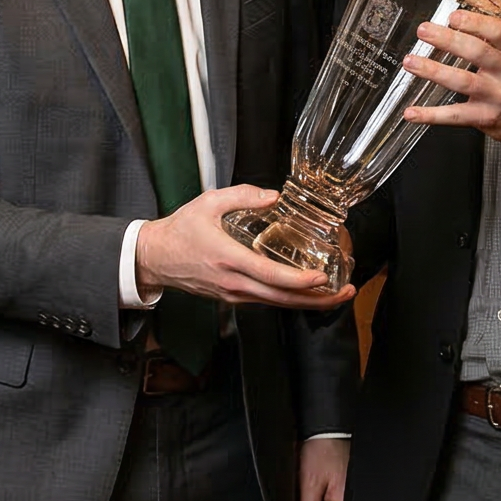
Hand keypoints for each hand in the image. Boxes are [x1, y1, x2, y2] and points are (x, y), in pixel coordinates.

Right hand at [135, 184, 354, 308]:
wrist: (154, 258)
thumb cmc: (179, 230)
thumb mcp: (208, 203)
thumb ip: (242, 195)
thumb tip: (273, 196)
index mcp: (229, 259)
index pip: (271, 276)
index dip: (299, 280)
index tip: (322, 277)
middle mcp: (234, 283)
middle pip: (283, 299)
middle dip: (318, 300)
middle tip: (346, 292)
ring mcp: (234, 294)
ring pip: (277, 304)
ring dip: (308, 302)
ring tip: (336, 295)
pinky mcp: (232, 298)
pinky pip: (267, 302)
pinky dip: (290, 300)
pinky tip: (307, 292)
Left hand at [402, 0, 500, 148]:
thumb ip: (497, 13)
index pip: (498, 31)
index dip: (475, 22)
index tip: (453, 16)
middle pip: (477, 53)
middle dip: (448, 40)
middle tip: (424, 31)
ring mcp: (495, 96)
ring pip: (463, 82)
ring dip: (433, 71)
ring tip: (411, 62)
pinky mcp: (484, 117)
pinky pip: (455, 116)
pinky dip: (431, 115)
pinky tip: (412, 112)